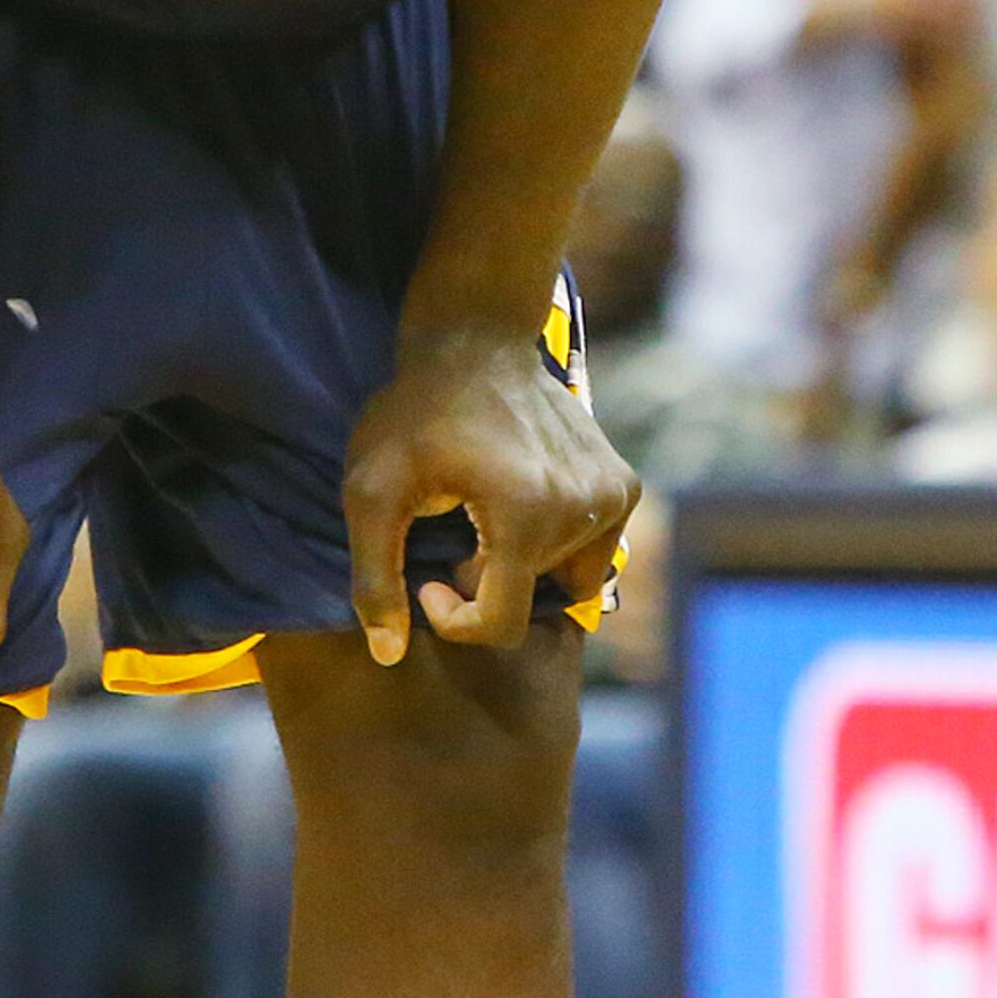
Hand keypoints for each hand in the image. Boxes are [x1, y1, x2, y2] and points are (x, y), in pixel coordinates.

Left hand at [343, 323, 639, 662]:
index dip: (456, 620)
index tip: (429, 581)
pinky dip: (560, 546)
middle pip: (534, 600)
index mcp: (526, 515)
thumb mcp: (371, 494)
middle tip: (456, 535)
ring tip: (488, 521)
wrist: (478, 342)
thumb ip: (374, 579)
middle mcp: (585, 507)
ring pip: (572, 581)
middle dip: (490, 584)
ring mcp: (614, 494)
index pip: (502, 623)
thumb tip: (388, 655)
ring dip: (527, 568)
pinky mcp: (625, 483)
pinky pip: (597, 550)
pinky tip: (521, 506)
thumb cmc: (415, 415)